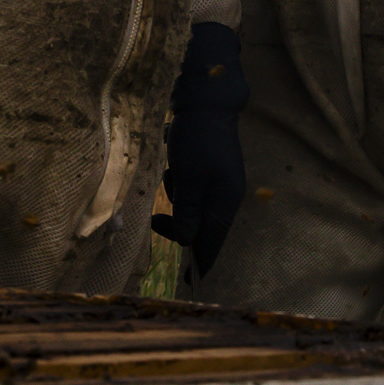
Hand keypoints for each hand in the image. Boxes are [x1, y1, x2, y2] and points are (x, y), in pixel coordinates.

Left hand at [151, 21, 248, 274]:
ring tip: (171, 175)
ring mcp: (220, 182)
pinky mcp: (212, 170)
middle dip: (179, 224)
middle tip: (157, 219)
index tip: (186, 282)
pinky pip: (193, 190)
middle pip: (202, 228)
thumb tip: (187, 244)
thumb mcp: (188, 181)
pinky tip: (175, 166)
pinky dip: (181, 185)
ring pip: (194, 208)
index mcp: (225, 203)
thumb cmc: (196, 142)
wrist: (206, 102)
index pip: (213, 244)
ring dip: (177, 200)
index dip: (199, 263)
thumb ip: (188, 215)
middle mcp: (227, 197)